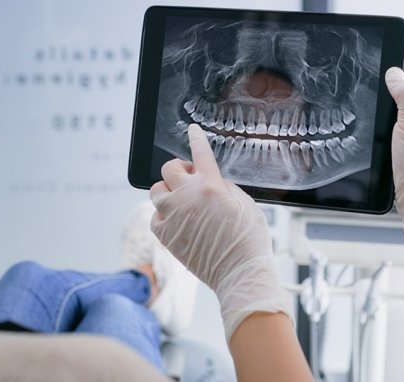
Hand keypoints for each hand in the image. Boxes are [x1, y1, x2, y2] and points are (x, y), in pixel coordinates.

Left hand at [150, 124, 292, 340]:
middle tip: (190, 179)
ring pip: (156, 190)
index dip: (196, 139)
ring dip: (168, 190)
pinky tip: (176, 220)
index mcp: (210, 187)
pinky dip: (163, 215)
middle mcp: (188, 198)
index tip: (192, 131)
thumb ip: (225, 186)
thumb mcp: (246, 203)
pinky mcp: (166, 236)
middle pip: (169, 169)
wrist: (240, 272)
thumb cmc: (248, 240)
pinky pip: (154, 216)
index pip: (200, 154)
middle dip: (180, 170)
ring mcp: (173, 217)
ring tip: (181, 200)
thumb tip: (210, 181)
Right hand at [385, 65, 403, 266]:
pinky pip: (391, 123)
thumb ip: (403, 91)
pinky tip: (378, 127)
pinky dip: (383, 122)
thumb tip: (394, 72)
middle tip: (373, 88)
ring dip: (385, 108)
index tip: (380, 64)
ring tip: (376, 111)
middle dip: (389, 89)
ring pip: (395, 107)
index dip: (399, 69)